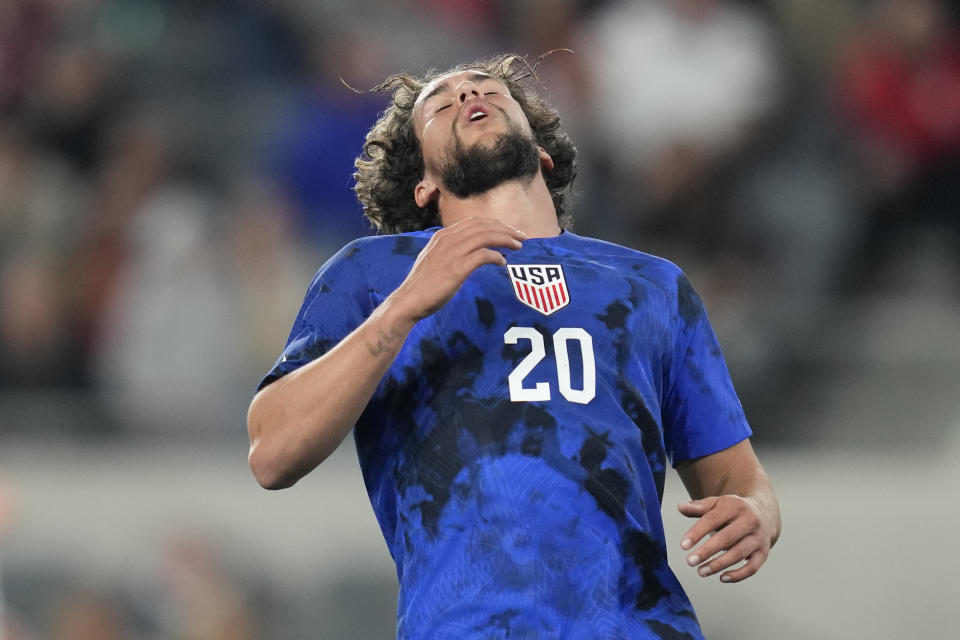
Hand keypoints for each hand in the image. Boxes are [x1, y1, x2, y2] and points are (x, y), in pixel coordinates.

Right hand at [389, 217, 524, 320]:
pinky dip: (496, 256)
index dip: (495, 224)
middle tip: (521, 237)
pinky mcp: (457, 268)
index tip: (509, 231)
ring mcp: (452, 252)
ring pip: (486, 236)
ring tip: (518, 247)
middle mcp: (447, 239)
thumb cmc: (423, 285)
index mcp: (442, 236)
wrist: (409, 301)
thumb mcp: (435, 260)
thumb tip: (471, 252)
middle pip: (484, 225)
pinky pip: (484, 255)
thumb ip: (451, 251)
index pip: (475, 222)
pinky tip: (502, 263)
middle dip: (506, 229)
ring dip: (506, 240)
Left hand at [677, 495, 776, 582]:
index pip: (712, 519)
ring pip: (738, 554)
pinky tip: (722, 578)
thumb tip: (681, 508)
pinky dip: (738, 575)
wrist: (763, 513)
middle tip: (690, 562)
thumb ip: (699, 507)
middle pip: (726, 538)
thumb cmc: (733, 510)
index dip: (697, 533)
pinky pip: (752, 567)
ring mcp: (758, 537)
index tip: (683, 546)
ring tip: (701, 571)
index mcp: (734, 506)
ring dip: (718, 565)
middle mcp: (749, 521)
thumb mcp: (717, 504)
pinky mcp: (763, 552)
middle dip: (707, 551)